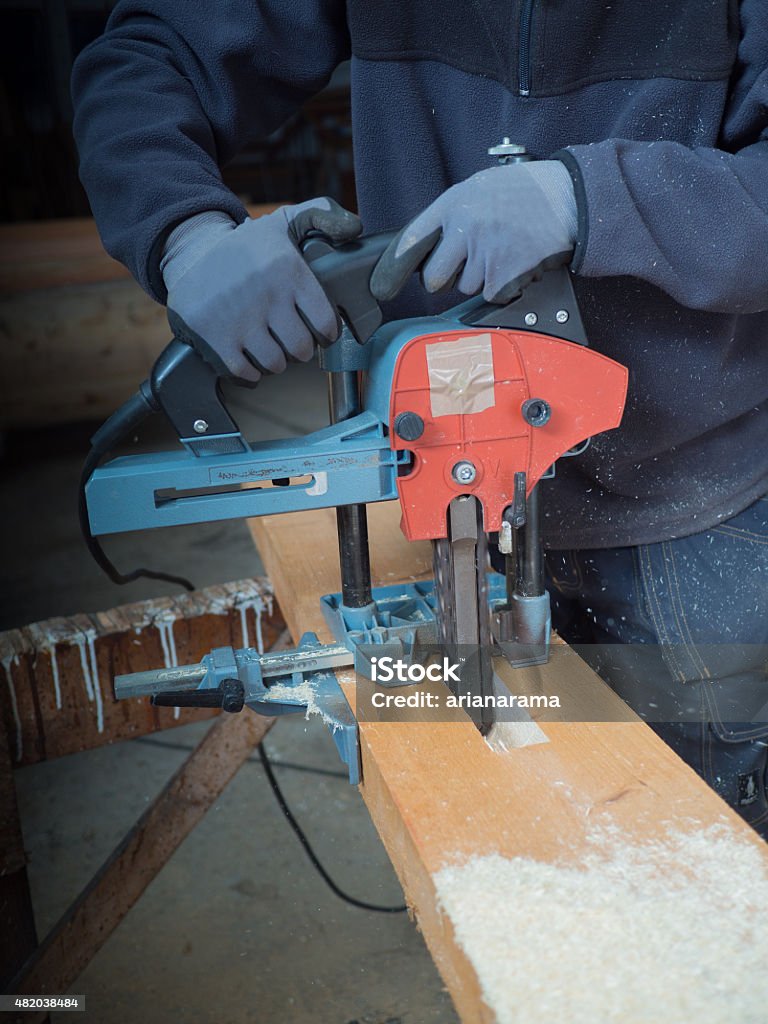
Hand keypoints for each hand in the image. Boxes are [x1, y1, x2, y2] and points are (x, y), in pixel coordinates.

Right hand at [163, 198, 361, 381]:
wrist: (189, 255)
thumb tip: (354, 229)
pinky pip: (246, 373)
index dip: (325, 333)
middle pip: (301, 349)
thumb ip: (322, 216)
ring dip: (275, 360)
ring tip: (269, 344)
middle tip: (291, 338)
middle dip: (299, 348)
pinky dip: (250, 372)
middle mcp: (266, 296)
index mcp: (288, 270)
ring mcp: (239, 320)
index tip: (318, 331)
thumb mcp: (283, 222)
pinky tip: (248, 354)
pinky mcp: (215, 339)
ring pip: (275, 365)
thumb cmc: (246, 247)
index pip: (325, 324)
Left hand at [371, 161, 576, 304]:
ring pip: (466, 288)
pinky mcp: (503, 276)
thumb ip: (453, 215)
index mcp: (453, 204)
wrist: (568, 198)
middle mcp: (464, 229)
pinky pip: (491, 295)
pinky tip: (517, 261)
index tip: (382, 287)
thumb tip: (429, 246)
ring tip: (504, 251)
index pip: (410, 241)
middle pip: (434, 279)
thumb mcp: (480, 189)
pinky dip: (504, 286)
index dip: (392, 269)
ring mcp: (483, 254)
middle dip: (446, 279)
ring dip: (482, 279)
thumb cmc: (526, 193)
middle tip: (468, 264)